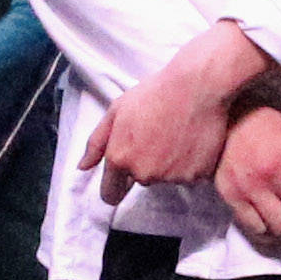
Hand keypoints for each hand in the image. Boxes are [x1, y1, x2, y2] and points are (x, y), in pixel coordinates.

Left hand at [89, 20, 280, 195]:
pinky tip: (193, 140)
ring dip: (170, 164)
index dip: (115, 186)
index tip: (122, 180)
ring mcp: (171, 177)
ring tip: (177, 134)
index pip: (110, 193)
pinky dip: (191, 164)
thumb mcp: (117, 110)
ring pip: (166, 178)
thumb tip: (83, 167)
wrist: (198, 86)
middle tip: (157, 135)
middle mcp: (143, 173)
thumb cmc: (156, 93)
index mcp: (120, 158)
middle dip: (146, 164)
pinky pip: (190, 176)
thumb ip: (97, 142)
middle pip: (141, 180)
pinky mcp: (196, 177)